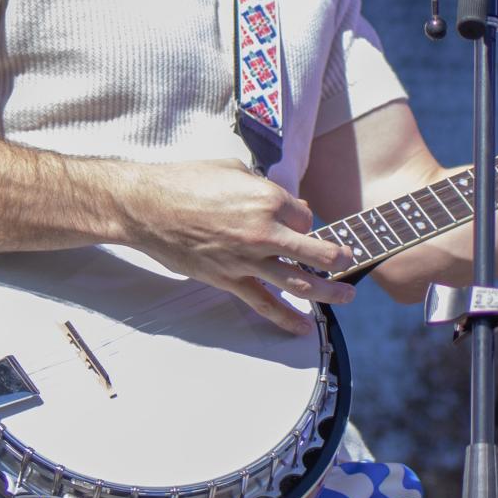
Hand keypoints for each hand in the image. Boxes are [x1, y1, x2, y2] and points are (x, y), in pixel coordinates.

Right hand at [115, 159, 356, 333]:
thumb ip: (264, 187)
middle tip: (350, 262)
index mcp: (268, 199)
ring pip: (298, 282)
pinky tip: (302, 328)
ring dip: (327, 292)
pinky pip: (263, 304)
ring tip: (346, 298)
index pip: (304, 216)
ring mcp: (248, 260)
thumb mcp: (233, 170)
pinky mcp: (229, 280)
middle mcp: (264, 231)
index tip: (297, 221)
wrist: (147, 207)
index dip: (303, 219)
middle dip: (338, 259)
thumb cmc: (186, 182)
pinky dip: (285, 318)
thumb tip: (286, 203)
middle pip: (316, 251)